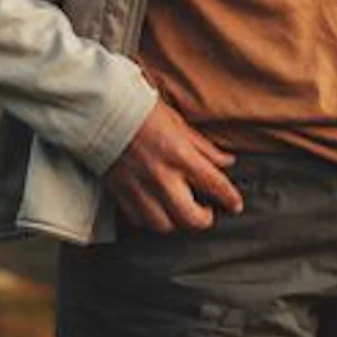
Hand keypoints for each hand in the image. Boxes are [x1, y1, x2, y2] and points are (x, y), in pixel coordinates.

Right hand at [105, 98, 243, 232]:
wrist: (101, 110)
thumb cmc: (140, 110)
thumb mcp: (179, 123)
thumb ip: (204, 147)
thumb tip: (226, 162)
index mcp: (181, 156)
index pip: (215, 186)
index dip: (230, 199)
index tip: (235, 204)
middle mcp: (162, 177)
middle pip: (192, 218)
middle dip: (205, 219)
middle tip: (207, 211)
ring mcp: (140, 188)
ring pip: (165, 225)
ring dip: (177, 222)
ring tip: (181, 212)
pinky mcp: (121, 193)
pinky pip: (139, 220)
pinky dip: (151, 219)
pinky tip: (156, 210)